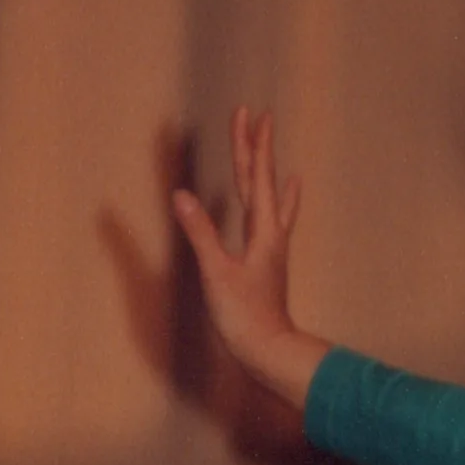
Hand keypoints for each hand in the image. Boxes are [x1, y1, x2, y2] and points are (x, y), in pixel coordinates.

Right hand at [171, 107, 329, 409]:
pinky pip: (272, 222)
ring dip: (265, 171)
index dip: (252, 144)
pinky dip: (279, 204)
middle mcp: (271, 234)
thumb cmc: (244, 316)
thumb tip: (181, 195)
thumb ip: (200, 233)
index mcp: (263, 231)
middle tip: (253, 115)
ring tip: (271, 150)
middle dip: (255, 147)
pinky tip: (283, 203)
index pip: (257, 177)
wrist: (269, 351)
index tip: (252, 113)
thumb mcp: (217, 273)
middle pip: (262, 181)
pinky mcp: (266, 262)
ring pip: (267, 198)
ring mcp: (271, 247)